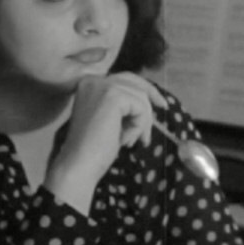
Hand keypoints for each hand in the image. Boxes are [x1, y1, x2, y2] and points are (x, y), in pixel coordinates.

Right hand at [46, 73, 166, 211]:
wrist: (79, 165)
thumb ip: (124, 107)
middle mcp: (93, 80)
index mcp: (89, 84)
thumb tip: (149, 102)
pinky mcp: (112, 96)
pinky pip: (141, 108)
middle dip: (150, 97)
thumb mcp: (111, 121)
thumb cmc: (94, 149)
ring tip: (131, 141)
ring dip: (142, 122)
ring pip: (140, 97)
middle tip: (164, 108)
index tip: (160, 103)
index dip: (144, 90)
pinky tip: (126, 141)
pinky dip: (139, 126)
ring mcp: (102, 86)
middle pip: (134, 82)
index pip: (124, 79)